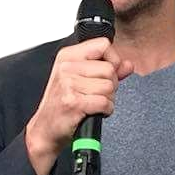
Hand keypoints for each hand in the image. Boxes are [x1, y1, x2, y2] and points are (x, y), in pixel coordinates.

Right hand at [27, 36, 133, 157]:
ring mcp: (69, 84)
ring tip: (93, 103)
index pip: (103, 45)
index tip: (106, 74)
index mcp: (68, 56)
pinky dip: (105, 111)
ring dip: (108, 100)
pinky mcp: (74, 102)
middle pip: (109, 69)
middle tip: (97, 94)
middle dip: (111, 85)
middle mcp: (66, 67)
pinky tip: (94, 112)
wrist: (46, 129)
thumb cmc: (63, 104)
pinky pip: (105, 102)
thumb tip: (128, 65)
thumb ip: (106, 70)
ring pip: (109, 87)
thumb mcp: (81, 80)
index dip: (113, 60)